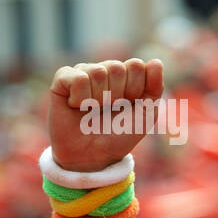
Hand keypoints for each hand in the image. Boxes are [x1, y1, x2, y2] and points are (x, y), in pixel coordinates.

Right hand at [48, 59, 165, 171]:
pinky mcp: (62, 80)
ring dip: (99, 98)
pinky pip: (77, 78)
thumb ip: (155, 87)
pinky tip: (77, 106)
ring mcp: (83, 73)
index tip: (130, 105)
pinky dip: (81, 97)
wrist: (94, 155)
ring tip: (93, 109)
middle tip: (109, 109)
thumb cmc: (120, 134)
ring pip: (97, 72)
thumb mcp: (146, 113)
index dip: (135, 89)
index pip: (135, 65)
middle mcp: (104, 70)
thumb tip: (156, 61)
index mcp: (126, 75)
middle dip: (117, 95)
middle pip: (116, 67)